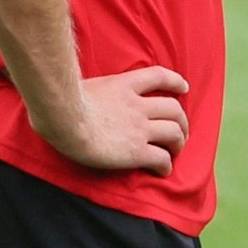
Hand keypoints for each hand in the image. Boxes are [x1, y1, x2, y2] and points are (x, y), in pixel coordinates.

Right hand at [33, 66, 191, 175]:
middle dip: (182, 121)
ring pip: (174, 133)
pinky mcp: (136, 151)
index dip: (176, 82)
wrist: (65, 119)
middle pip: (174, 109)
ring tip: (175, 152)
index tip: (184, 87)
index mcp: (125, 86)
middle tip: (181, 131)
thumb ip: (94, 90)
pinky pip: (160, 158)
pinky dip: (166, 165)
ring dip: (178, 143)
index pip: (159, 77)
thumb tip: (80, 92)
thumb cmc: (63, 103)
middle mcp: (138, 106)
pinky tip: (163, 171)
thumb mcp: (84, 85)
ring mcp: (140, 128)